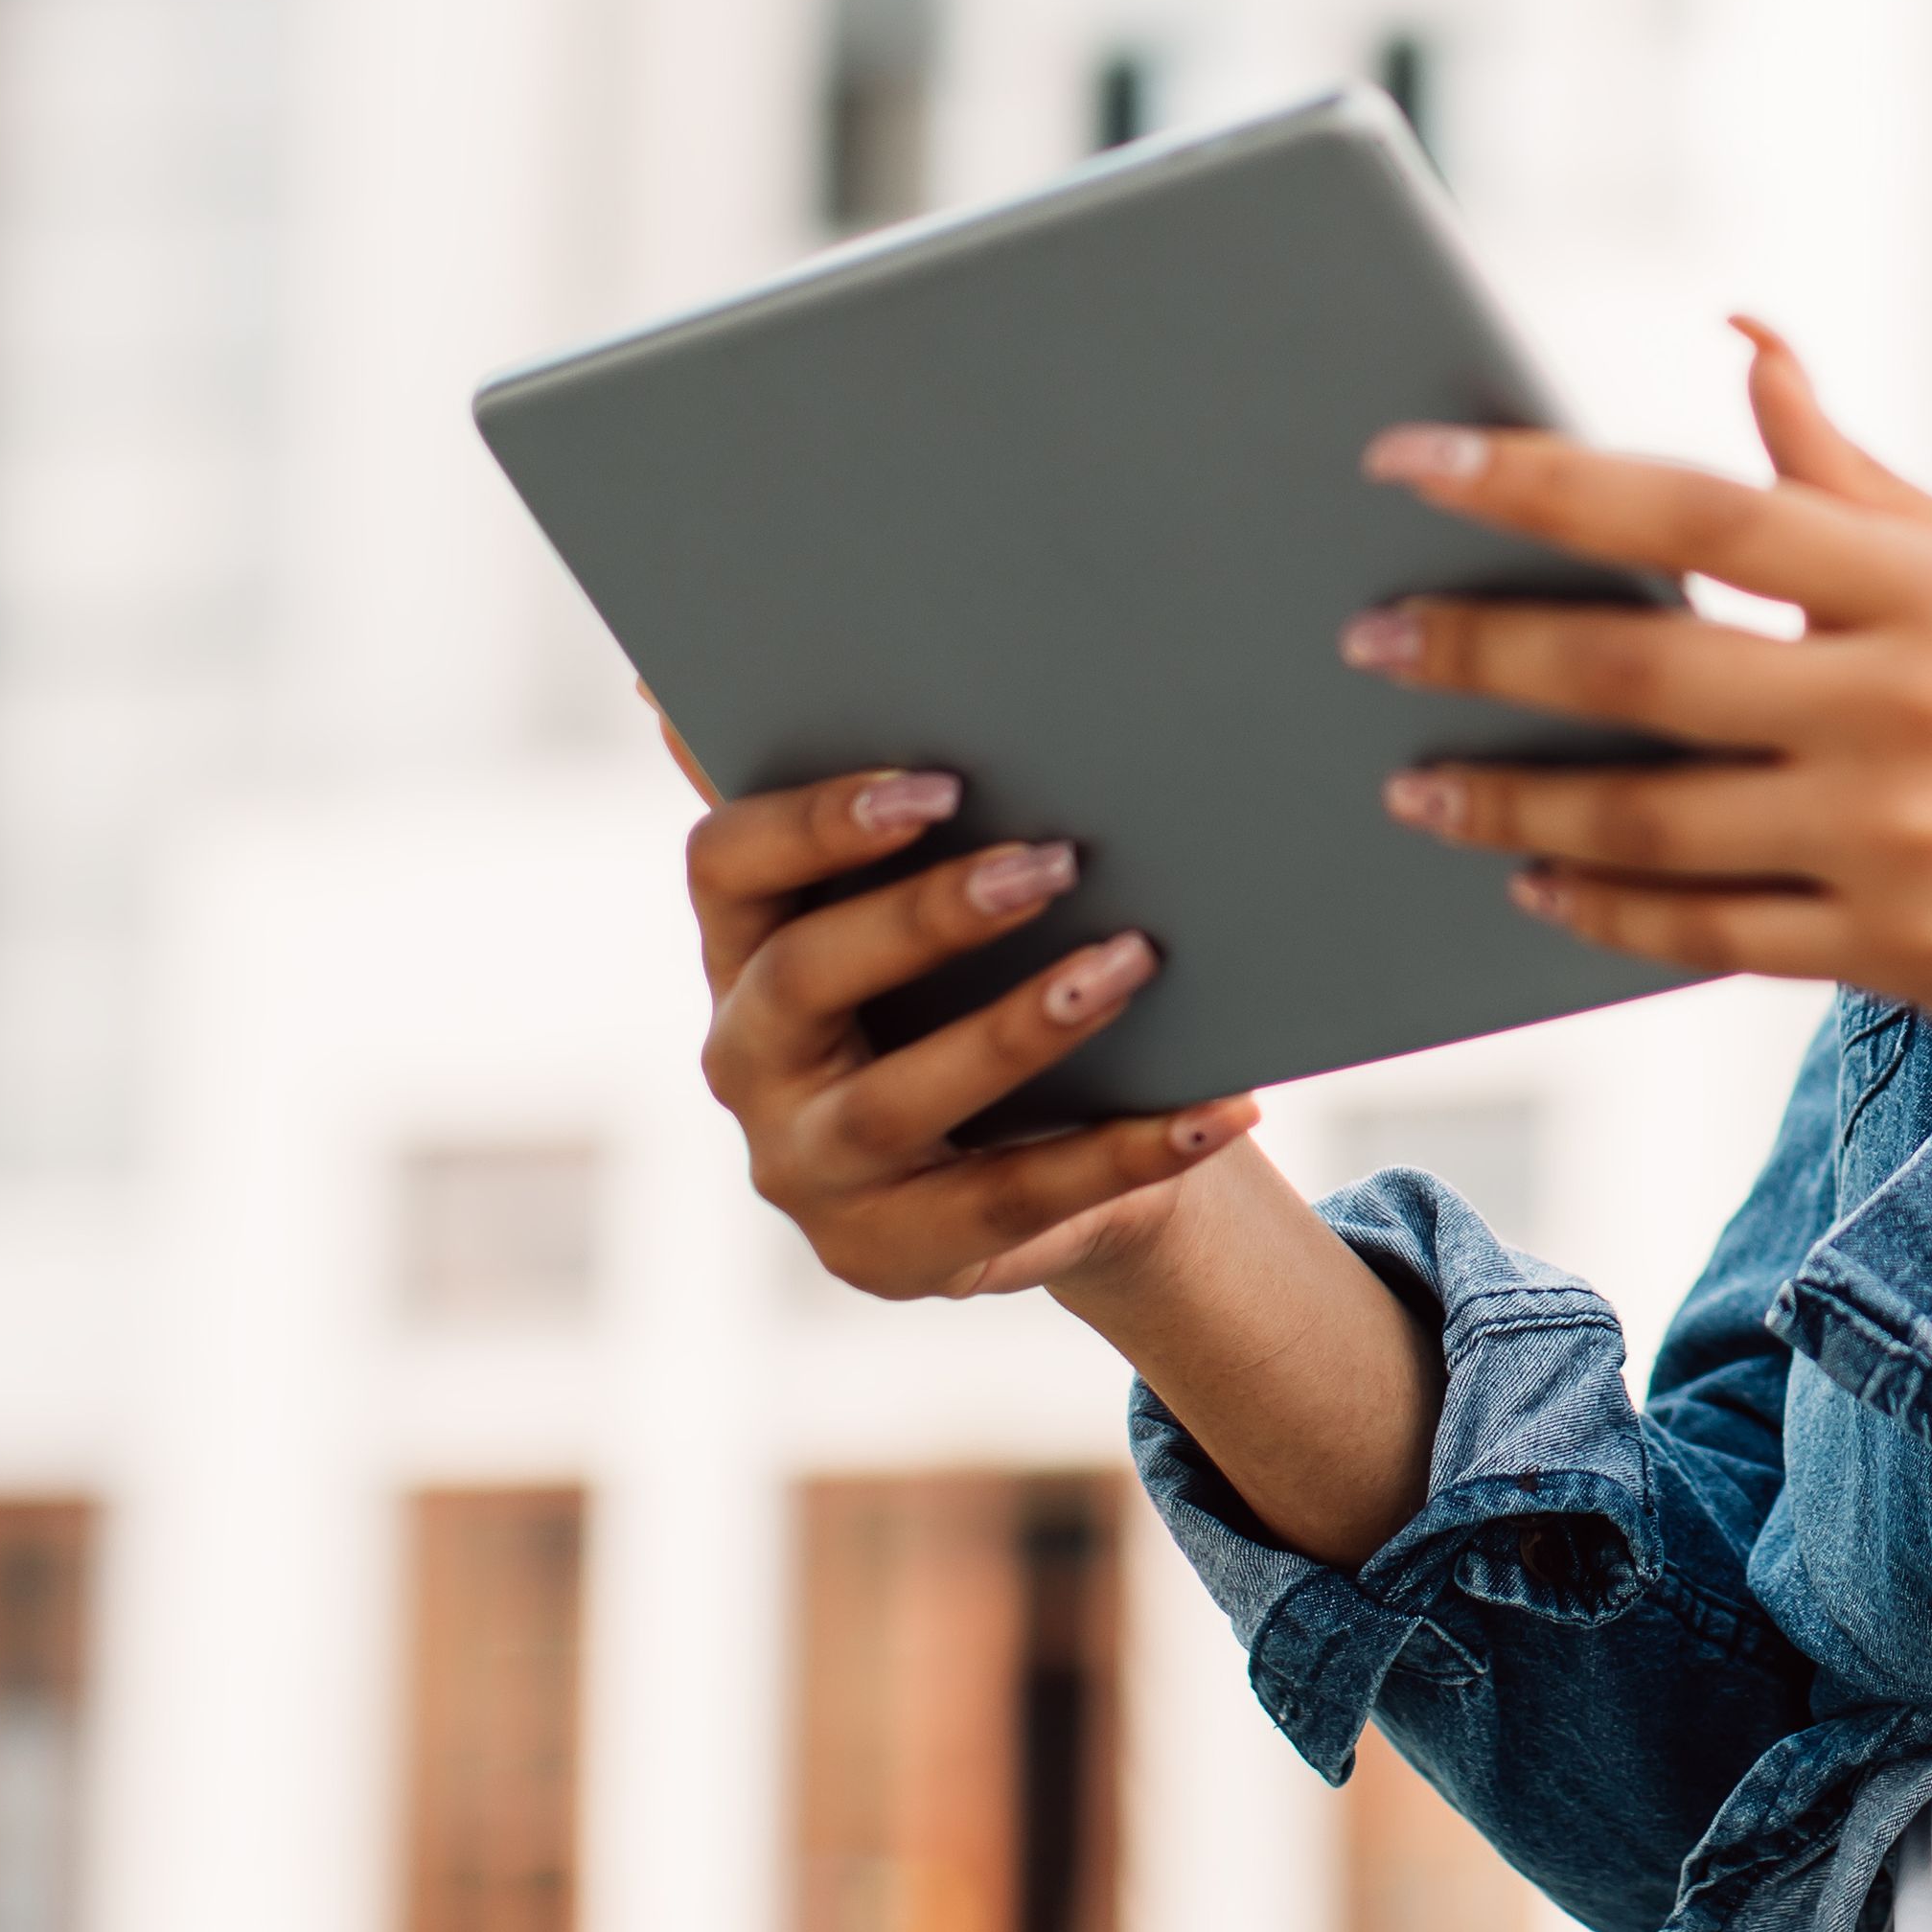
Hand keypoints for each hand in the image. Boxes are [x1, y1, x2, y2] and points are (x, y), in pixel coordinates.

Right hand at [679, 754, 1268, 1300]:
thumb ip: (863, 807)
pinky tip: (1224, 1106)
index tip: (939, 783)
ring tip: (1133, 962)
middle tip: (1055, 861)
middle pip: (803, 981)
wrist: (1019, 1163)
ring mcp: (811, 1171)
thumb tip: (707, 677)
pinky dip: (1128, 1151)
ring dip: (1021, 1028)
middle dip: (925, 918)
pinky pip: (1016, 1203)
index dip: (815, 822)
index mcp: (739, 948)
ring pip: (899, 1104)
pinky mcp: (893, 1254)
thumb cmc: (961, 986)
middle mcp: (749, 1061)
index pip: (725, 867)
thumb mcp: (910, 900)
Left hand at [1347, 324, 1931, 1072]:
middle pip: (1644, 672)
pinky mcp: (1898, 951)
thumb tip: (1745, 344)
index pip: (1697, 512)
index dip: (1542, 487)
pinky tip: (1532, 879)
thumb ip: (1856, 478)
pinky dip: (1604, 908)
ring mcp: (1898, 837)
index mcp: (1926, 586)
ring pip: (1650, 821)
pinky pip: (1707, 933)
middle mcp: (1904, 705)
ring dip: (1510, 798)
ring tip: (1413, 778)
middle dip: (1480, 651)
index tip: (1415, 461)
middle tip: (1363, 636)